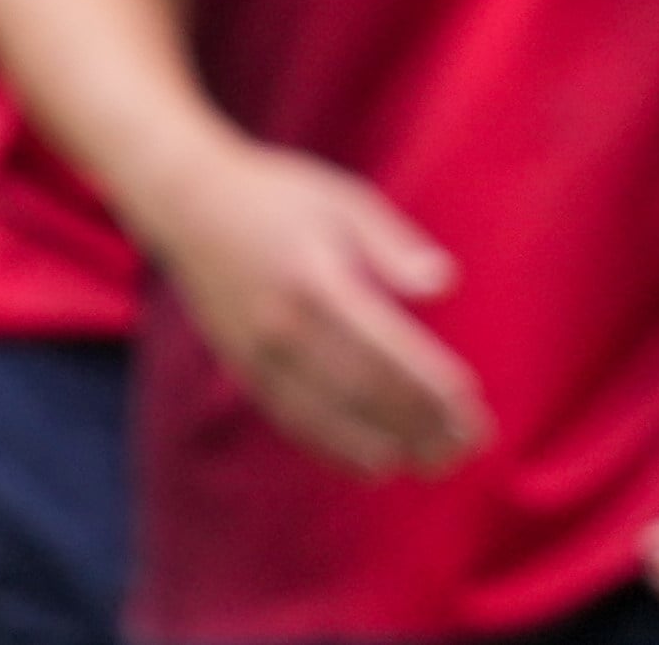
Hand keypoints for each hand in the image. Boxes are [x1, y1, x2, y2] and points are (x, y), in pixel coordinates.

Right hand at [151, 139, 490, 475]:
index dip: (428, 384)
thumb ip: (392, 244)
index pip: (385, 346)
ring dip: (386, 444)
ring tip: (434, 463)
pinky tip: (376, 463)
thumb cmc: (277, 196)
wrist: (188, 203)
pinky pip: (293, 419)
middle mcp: (285, 322)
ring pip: (330, 415)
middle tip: (466, 444)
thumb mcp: (341, 199)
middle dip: (419, 423)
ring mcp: (260, 350)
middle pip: (363, 388)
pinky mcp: (244, 365)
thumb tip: (442, 285)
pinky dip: (335, 448)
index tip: (470, 407)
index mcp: (316, 277)